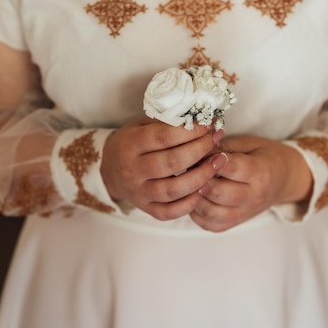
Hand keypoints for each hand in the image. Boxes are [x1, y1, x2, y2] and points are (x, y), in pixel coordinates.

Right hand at [101, 117, 224, 220]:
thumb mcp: (141, 125)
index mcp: (131, 144)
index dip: (191, 131)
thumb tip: (199, 117)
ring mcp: (139, 192)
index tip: (210, 125)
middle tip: (217, 140)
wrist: (108, 169)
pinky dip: (190, 202)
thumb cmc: (131, 143)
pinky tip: (204, 187)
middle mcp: (132, 170)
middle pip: (172, 163)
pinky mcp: (146, 208)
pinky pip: (170, 211)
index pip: (165, 137)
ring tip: (218, 162)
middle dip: (201, 150)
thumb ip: (165, 122)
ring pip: (173, 190)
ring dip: (201, 176)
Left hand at [190, 136, 312, 231]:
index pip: (234, 168)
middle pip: (219, 192)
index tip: (202, 150)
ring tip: (189, 182)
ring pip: (211, 212)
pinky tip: (194, 197)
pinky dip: (196, 213)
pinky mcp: (235, 224)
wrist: (285, 180)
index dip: (213, 159)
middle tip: (190, 165)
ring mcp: (244, 213)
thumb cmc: (266, 157)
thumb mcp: (250, 144)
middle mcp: (254, 197)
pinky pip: (210, 224)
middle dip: (199, 178)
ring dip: (194, 197)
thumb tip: (200, 150)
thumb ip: (226, 147)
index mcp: (261, 173)